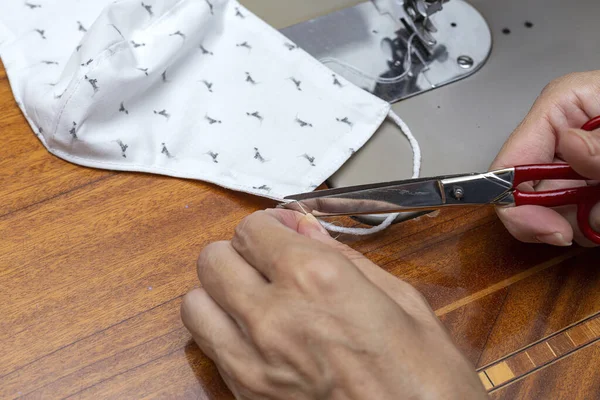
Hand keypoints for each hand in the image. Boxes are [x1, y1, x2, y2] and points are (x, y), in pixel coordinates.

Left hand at [181, 209, 486, 399]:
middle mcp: (274, 317)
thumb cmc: (424, 380)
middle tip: (265, 261)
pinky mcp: (246, 396)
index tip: (282, 232)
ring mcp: (253, 362)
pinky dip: (222, 332)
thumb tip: (308, 231)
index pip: (252, 230)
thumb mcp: (401, 301)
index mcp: (316, 281)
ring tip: (252, 298)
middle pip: (213, 260)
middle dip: (238, 253)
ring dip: (220, 292)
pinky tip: (255, 335)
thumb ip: (344, 258)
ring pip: (195, 303)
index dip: (268, 226)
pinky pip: (208, 349)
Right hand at [491, 71, 599, 246]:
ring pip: (559, 216)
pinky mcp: (589, 185)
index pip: (509, 164)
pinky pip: (582, 221)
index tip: (553, 231)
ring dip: (592, 223)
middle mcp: (562, 139)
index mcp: (562, 110)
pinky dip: (599, 226)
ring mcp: (576, 165)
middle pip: (531, 198)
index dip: (520, 204)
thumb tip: (571, 146)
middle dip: (566, 218)